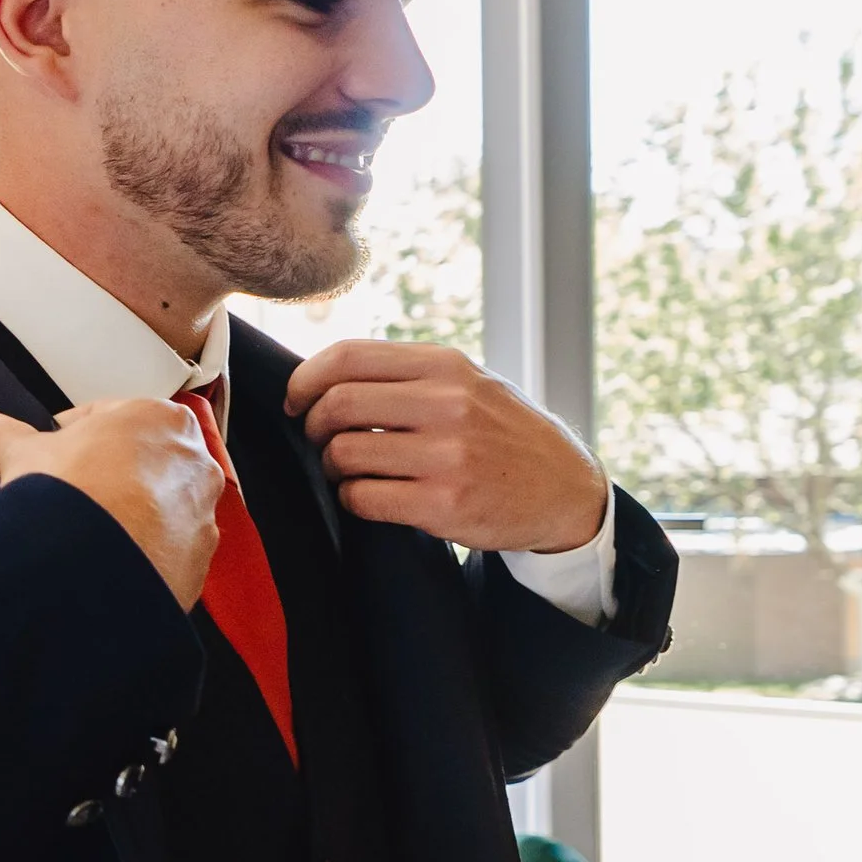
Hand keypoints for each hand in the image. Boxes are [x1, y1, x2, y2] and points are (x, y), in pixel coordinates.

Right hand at [0, 399, 222, 610]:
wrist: (94, 571)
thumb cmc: (72, 498)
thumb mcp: (24, 458)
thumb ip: (1, 437)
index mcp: (158, 416)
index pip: (108, 416)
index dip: (72, 436)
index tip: (54, 456)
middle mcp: (194, 459)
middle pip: (140, 461)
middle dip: (108, 475)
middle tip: (71, 495)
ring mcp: (203, 512)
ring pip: (159, 505)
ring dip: (130, 514)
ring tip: (89, 532)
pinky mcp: (200, 559)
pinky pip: (169, 548)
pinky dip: (144, 551)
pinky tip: (111, 560)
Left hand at [285, 340, 606, 553]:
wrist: (564, 489)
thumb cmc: (502, 433)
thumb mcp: (468, 383)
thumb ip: (407, 374)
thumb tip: (324, 374)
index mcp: (446, 365)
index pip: (347, 356)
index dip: (306, 379)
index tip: (297, 400)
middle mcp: (447, 404)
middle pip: (336, 404)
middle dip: (313, 425)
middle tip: (321, 439)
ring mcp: (447, 456)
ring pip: (343, 453)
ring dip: (333, 466)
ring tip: (350, 470)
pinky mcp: (444, 505)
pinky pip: (362, 498)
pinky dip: (352, 498)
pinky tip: (369, 495)